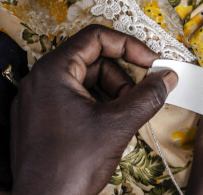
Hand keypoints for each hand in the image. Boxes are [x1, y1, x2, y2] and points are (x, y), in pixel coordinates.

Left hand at [10, 25, 177, 193]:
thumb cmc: (69, 165)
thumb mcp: (117, 126)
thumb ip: (146, 96)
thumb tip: (165, 79)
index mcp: (53, 71)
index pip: (95, 37)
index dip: (129, 46)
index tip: (151, 62)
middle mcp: (40, 81)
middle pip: (91, 61)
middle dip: (120, 78)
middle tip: (141, 98)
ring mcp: (36, 102)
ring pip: (83, 83)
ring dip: (110, 95)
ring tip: (124, 120)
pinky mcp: (38, 121)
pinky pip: (71, 101)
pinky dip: (94, 108)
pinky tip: (107, 129)